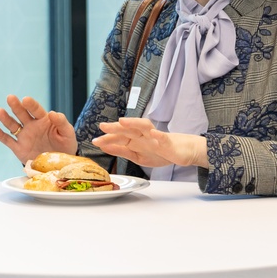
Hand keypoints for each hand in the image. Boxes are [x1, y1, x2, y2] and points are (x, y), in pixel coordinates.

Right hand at [0, 95, 77, 163]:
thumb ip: (61, 123)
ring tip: (0, 111)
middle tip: (11, 98)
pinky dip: (0, 135)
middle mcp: (31, 125)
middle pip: (21, 114)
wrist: (59, 164)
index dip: (31, 104)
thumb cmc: (65, 145)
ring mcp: (24, 136)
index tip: (26, 99)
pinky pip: (8, 140)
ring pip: (12, 125)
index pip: (36, 110)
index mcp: (43, 120)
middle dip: (16, 106)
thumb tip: (53, 113)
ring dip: (6, 118)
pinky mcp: (18, 148)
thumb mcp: (67, 134)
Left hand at [93, 118, 208, 168]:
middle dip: (115, 128)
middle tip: (102, 126)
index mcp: (135, 139)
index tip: (95, 140)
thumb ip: (121, 151)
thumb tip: (104, 146)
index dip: (108, 138)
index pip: (119, 137)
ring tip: (122, 122)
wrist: (181, 151)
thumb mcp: (136, 155)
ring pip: (143, 127)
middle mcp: (143, 135)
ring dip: (133, 123)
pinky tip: (153, 133)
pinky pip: (163, 137)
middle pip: (128, 129)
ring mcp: (155, 137)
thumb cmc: (158, 151)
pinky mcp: (168, 142)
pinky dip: (158, 135)